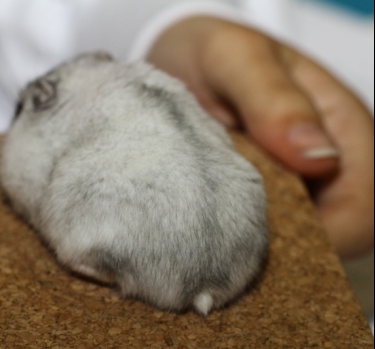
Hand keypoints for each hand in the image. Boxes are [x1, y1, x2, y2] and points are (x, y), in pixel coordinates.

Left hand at [147, 17, 373, 258]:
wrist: (179, 57)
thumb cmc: (214, 52)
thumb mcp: (237, 59)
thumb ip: (274, 99)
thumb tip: (318, 158)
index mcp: (339, 126)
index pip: (362, 203)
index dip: (330, 232)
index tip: (269, 236)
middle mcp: (323, 160)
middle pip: (336, 231)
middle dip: (290, 243)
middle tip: (232, 235)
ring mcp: (293, 179)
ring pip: (298, 235)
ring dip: (262, 242)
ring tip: (218, 229)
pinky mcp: (261, 190)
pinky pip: (263, 228)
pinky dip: (241, 235)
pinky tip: (213, 225)